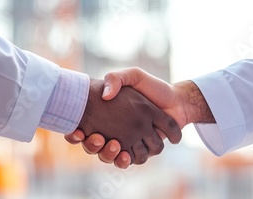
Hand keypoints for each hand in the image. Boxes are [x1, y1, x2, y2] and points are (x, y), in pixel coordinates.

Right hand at [66, 67, 213, 167]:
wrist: (177, 101)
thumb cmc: (154, 88)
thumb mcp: (133, 76)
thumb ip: (116, 78)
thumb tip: (104, 95)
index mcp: (108, 116)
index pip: (82, 128)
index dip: (75, 134)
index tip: (76, 131)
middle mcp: (114, 131)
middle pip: (92, 146)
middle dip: (91, 146)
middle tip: (97, 138)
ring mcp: (127, 143)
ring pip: (108, 156)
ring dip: (107, 154)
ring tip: (113, 144)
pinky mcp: (140, 151)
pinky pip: (127, 161)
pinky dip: (123, 160)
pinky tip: (124, 153)